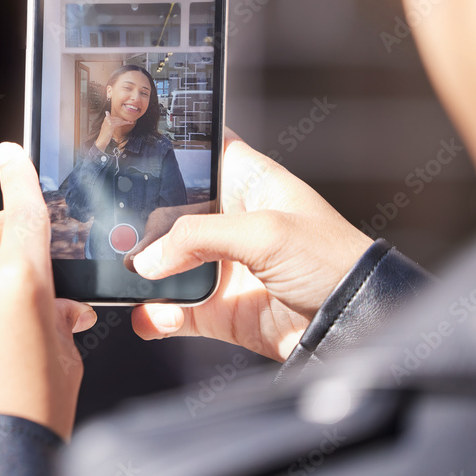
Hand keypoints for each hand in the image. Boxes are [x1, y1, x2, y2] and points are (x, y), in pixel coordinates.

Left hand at [0, 142, 96, 441]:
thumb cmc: (31, 413)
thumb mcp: (66, 357)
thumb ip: (61, 314)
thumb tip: (61, 305)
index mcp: (17, 278)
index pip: (21, 208)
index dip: (18, 174)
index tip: (11, 152)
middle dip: (11, 236)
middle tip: (38, 269)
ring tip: (17, 322)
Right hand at [95, 111, 134, 150]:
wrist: (101, 140)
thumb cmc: (104, 135)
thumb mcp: (106, 127)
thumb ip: (108, 121)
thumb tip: (107, 112)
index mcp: (106, 119)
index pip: (115, 117)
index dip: (121, 119)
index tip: (126, 120)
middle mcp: (107, 119)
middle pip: (117, 118)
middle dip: (124, 120)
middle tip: (130, 121)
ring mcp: (108, 122)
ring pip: (119, 121)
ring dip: (125, 122)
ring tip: (130, 122)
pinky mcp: (111, 125)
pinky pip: (118, 123)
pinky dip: (123, 123)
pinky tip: (127, 123)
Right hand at [129, 129, 371, 360]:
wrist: (356, 327)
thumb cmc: (332, 261)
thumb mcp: (265, 232)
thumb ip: (199, 237)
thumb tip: (147, 260)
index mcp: (247, 182)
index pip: (201, 151)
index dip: (170, 148)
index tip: (133, 151)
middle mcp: (229, 220)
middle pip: (168, 210)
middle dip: (140, 222)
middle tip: (118, 230)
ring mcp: (221, 266)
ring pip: (163, 263)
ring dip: (141, 273)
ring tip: (129, 279)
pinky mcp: (217, 308)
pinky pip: (171, 311)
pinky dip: (155, 315)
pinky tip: (153, 315)